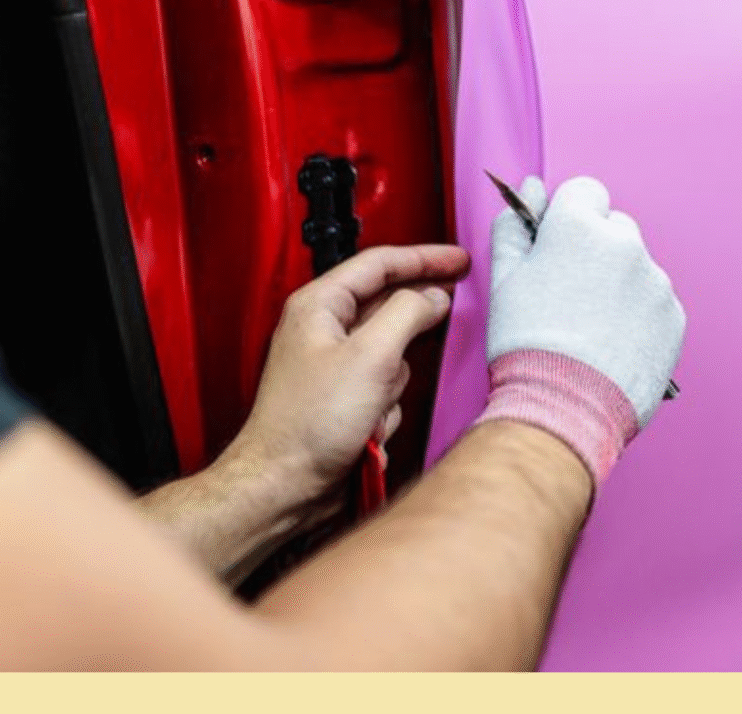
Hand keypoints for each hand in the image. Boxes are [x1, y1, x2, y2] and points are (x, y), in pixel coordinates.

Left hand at [237, 244, 470, 500]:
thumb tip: (433, 296)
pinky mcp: (344, 396)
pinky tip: (370, 429)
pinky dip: (385, 407)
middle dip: (413, 324)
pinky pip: (384, 387)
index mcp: (319, 305)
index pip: (379, 264)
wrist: (283, 485)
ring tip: (374, 406)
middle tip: (454, 305)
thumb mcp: (370, 357)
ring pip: (392, 352)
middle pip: (387, 304)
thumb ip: (407, 314)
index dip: (423, 257)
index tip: (458, 261)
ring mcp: (335, 364)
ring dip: (394, 382)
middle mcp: (324, 328)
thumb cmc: (308, 424)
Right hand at [479, 176, 685, 486]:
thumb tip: (530, 189)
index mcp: (580, 226)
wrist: (564, 407)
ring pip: (634, 266)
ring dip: (616, 283)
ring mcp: (656, 281)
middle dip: (593, 249)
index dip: (566, 217)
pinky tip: (610, 343)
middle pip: (613, 227)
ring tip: (589, 327)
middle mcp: (626, 244)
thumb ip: (515, 225)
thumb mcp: (503, 279)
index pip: (584, 191)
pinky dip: (636, 314)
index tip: (554, 247)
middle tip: (567, 293)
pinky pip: (653, 301)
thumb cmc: (526, 341)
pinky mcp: (675, 317)